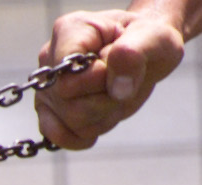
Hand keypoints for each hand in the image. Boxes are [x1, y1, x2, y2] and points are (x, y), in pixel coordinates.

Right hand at [35, 8, 186, 148]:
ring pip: (69, 123)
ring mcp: (47, 86)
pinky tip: (100, 120)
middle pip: (68, 105)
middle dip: (105, 102)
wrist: (143, 52)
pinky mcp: (49, 109)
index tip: (121, 66)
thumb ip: (134, 54)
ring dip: (102, 117)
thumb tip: (117, 88)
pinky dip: (84, 136)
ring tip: (114, 96)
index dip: (99, 82)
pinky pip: (58, 136)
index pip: (68, 78)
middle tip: (122, 83)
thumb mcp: (154, 38)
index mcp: (69, 31)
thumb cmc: (146, 40)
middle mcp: (49, 59)